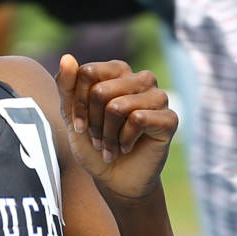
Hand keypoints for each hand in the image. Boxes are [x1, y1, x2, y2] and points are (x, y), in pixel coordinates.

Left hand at [55, 54, 178, 206]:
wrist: (115, 179)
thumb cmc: (95, 144)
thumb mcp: (72, 116)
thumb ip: (67, 86)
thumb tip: (67, 56)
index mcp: (119, 71)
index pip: (88, 72)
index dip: (78, 103)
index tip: (79, 125)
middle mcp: (142, 78)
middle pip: (101, 91)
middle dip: (92, 122)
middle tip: (98, 139)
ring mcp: (159, 97)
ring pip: (118, 106)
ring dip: (108, 134)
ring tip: (110, 145)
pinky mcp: (169, 119)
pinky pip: (138, 120)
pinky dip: (125, 140)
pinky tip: (127, 147)